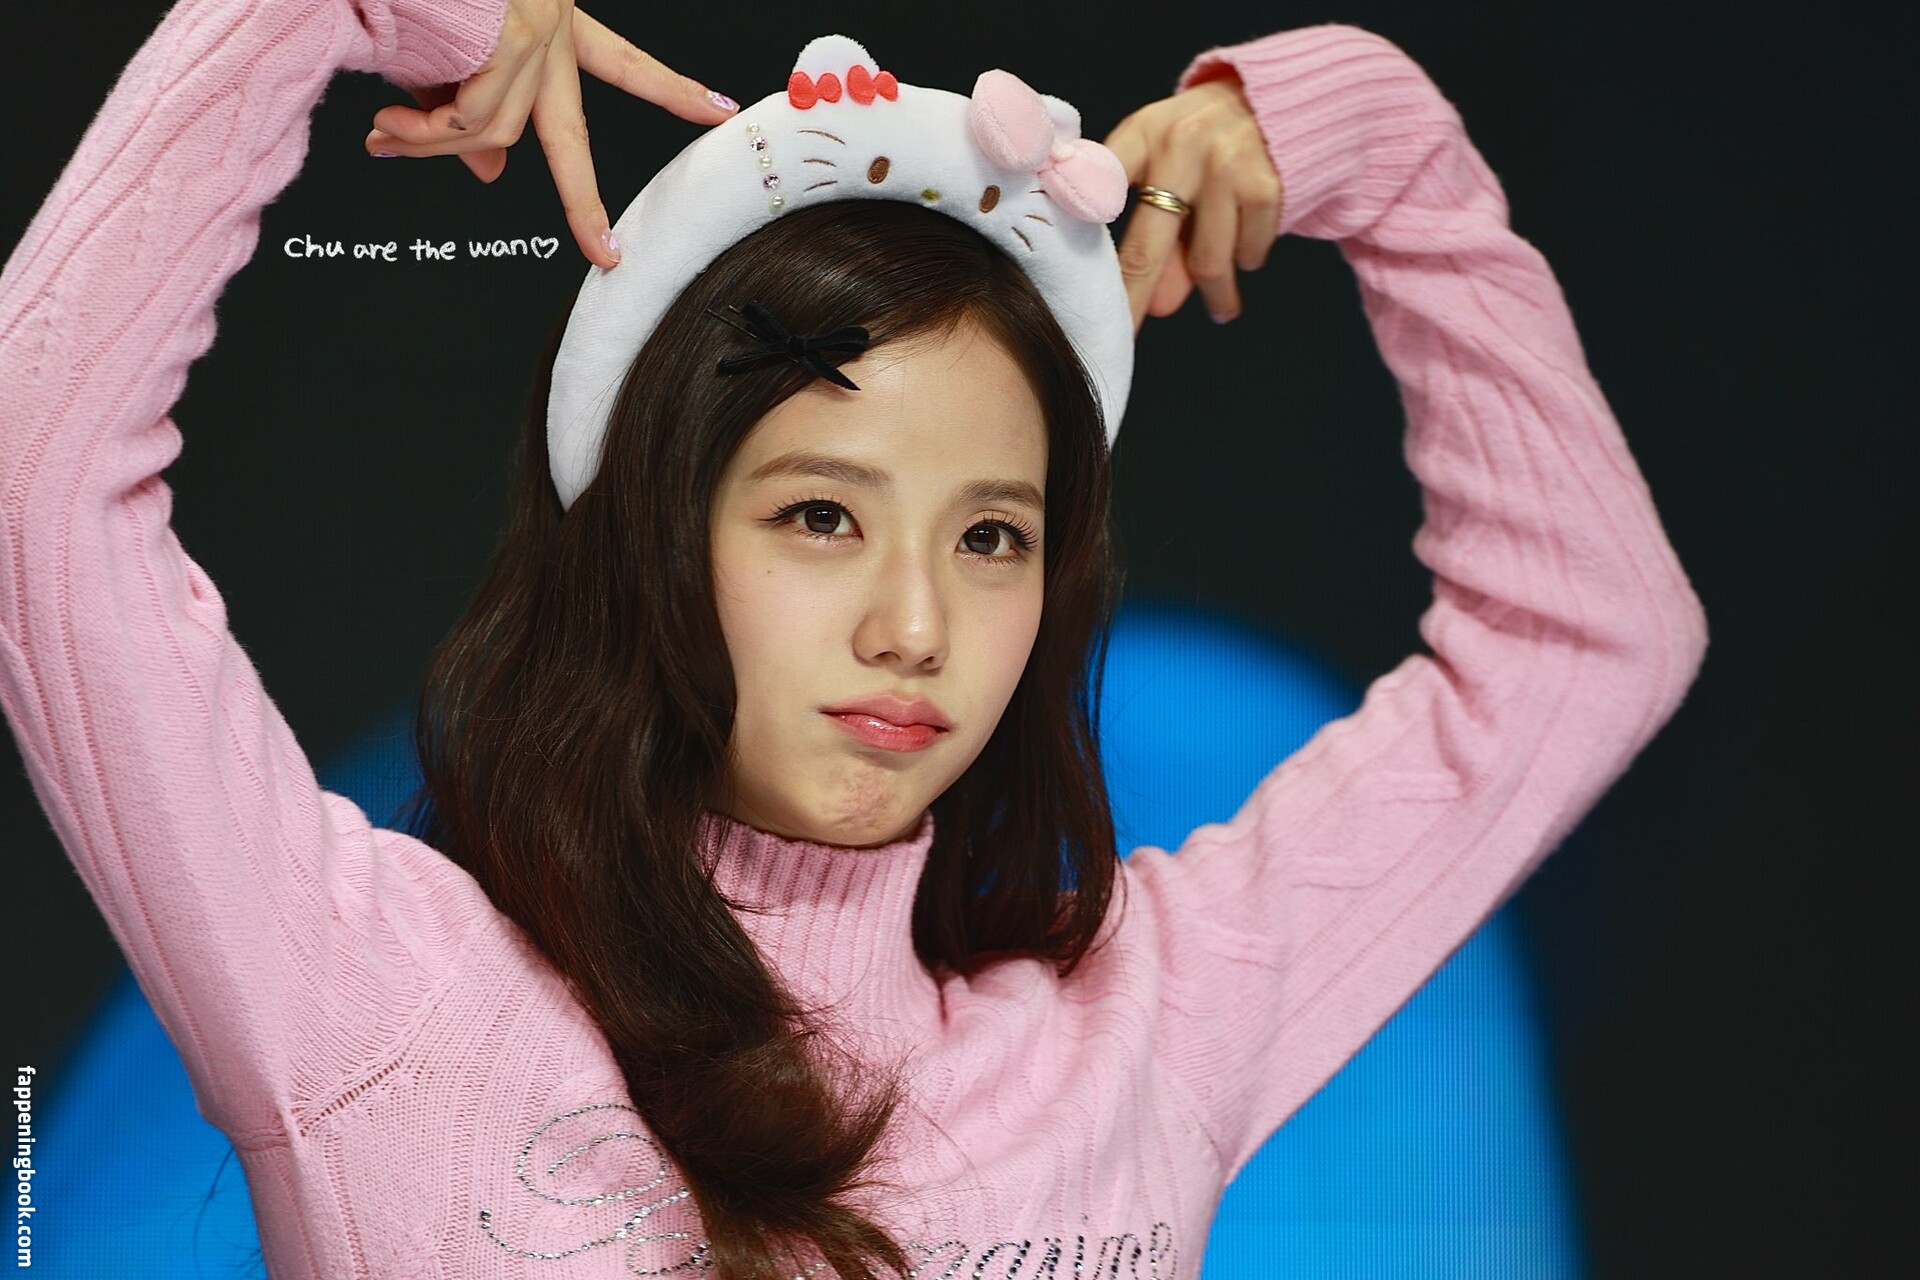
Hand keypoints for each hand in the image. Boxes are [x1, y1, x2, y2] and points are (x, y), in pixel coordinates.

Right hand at [363, 1, 738, 267]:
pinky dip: (430, 132)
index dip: (672, 90)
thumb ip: (470, 107)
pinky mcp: (509, 34)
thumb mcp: (447, 46)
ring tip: (386, 138)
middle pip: (571, 133)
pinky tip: (392, 124)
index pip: (624, 64)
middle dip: (585, 202)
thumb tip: (491, 171)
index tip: (717, 109)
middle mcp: (552, 20)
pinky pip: (473, 116)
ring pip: (498, 128)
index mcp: (551, 17)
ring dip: (434, 147)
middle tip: (604, 252)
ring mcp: (535, 27)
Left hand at [1100, 75, 1284, 333]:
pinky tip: (1248, 246)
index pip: (1100, 187)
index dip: (1080, 225)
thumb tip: (1156, 306)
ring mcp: (1225, 163)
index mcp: (1142, 134)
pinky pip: (1249, 252)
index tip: (1068, 274)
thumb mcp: (1169, 167)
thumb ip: (1158, 232)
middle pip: (1147, 247)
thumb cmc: (1202, 145)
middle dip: (1134, 300)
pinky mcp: (1265, 184)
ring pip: (1208, 262)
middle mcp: (1180, 144)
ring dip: (1215, 293)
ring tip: (1221, 305)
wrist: (1276, 99)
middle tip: (1123, 339)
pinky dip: (1249, 258)